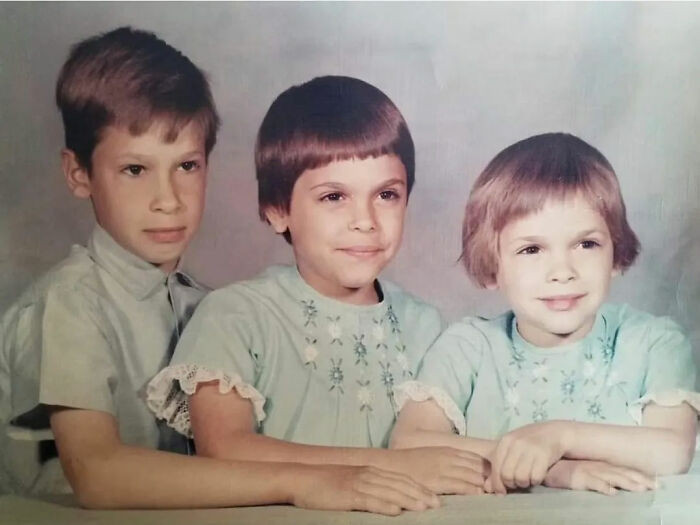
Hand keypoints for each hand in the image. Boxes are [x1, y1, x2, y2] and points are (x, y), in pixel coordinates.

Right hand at [291, 464, 439, 515]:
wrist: (302, 478)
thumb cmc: (327, 483)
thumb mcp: (353, 481)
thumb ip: (371, 486)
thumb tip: (391, 498)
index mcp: (370, 471)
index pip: (401, 479)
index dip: (420, 488)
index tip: (435, 498)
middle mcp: (368, 475)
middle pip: (400, 484)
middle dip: (420, 494)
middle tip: (437, 505)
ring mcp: (358, 484)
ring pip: (389, 492)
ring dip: (408, 500)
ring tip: (424, 508)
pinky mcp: (348, 495)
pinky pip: (370, 501)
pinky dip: (385, 506)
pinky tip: (396, 511)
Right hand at [389, 447, 488, 494]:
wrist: (393, 466)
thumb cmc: (412, 463)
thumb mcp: (433, 456)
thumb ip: (449, 459)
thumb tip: (466, 469)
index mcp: (448, 450)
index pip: (475, 458)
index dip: (487, 468)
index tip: (496, 476)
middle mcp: (448, 458)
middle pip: (476, 466)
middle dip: (488, 476)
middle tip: (500, 485)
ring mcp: (443, 469)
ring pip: (471, 475)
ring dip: (483, 484)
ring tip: (493, 492)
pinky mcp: (437, 481)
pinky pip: (460, 485)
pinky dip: (471, 489)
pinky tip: (478, 494)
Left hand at [486, 421, 572, 493]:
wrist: (556, 433)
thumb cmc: (531, 443)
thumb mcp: (514, 449)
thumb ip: (501, 465)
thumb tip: (488, 488)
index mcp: (506, 440)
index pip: (496, 467)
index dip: (497, 483)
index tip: (501, 492)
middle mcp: (516, 443)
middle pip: (507, 475)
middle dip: (512, 484)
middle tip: (518, 483)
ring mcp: (530, 448)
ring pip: (520, 478)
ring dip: (524, 483)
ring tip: (528, 478)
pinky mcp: (544, 455)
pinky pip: (535, 478)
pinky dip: (536, 481)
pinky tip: (537, 475)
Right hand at [544, 460, 656, 494]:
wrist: (545, 463)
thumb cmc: (565, 469)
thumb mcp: (584, 470)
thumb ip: (599, 476)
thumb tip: (615, 486)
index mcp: (600, 465)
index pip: (624, 470)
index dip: (640, 476)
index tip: (655, 483)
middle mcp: (597, 467)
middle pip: (622, 473)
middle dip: (639, 479)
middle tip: (656, 487)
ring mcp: (588, 471)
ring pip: (611, 477)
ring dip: (626, 482)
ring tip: (640, 489)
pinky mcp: (577, 478)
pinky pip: (592, 482)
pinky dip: (602, 487)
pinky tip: (612, 492)